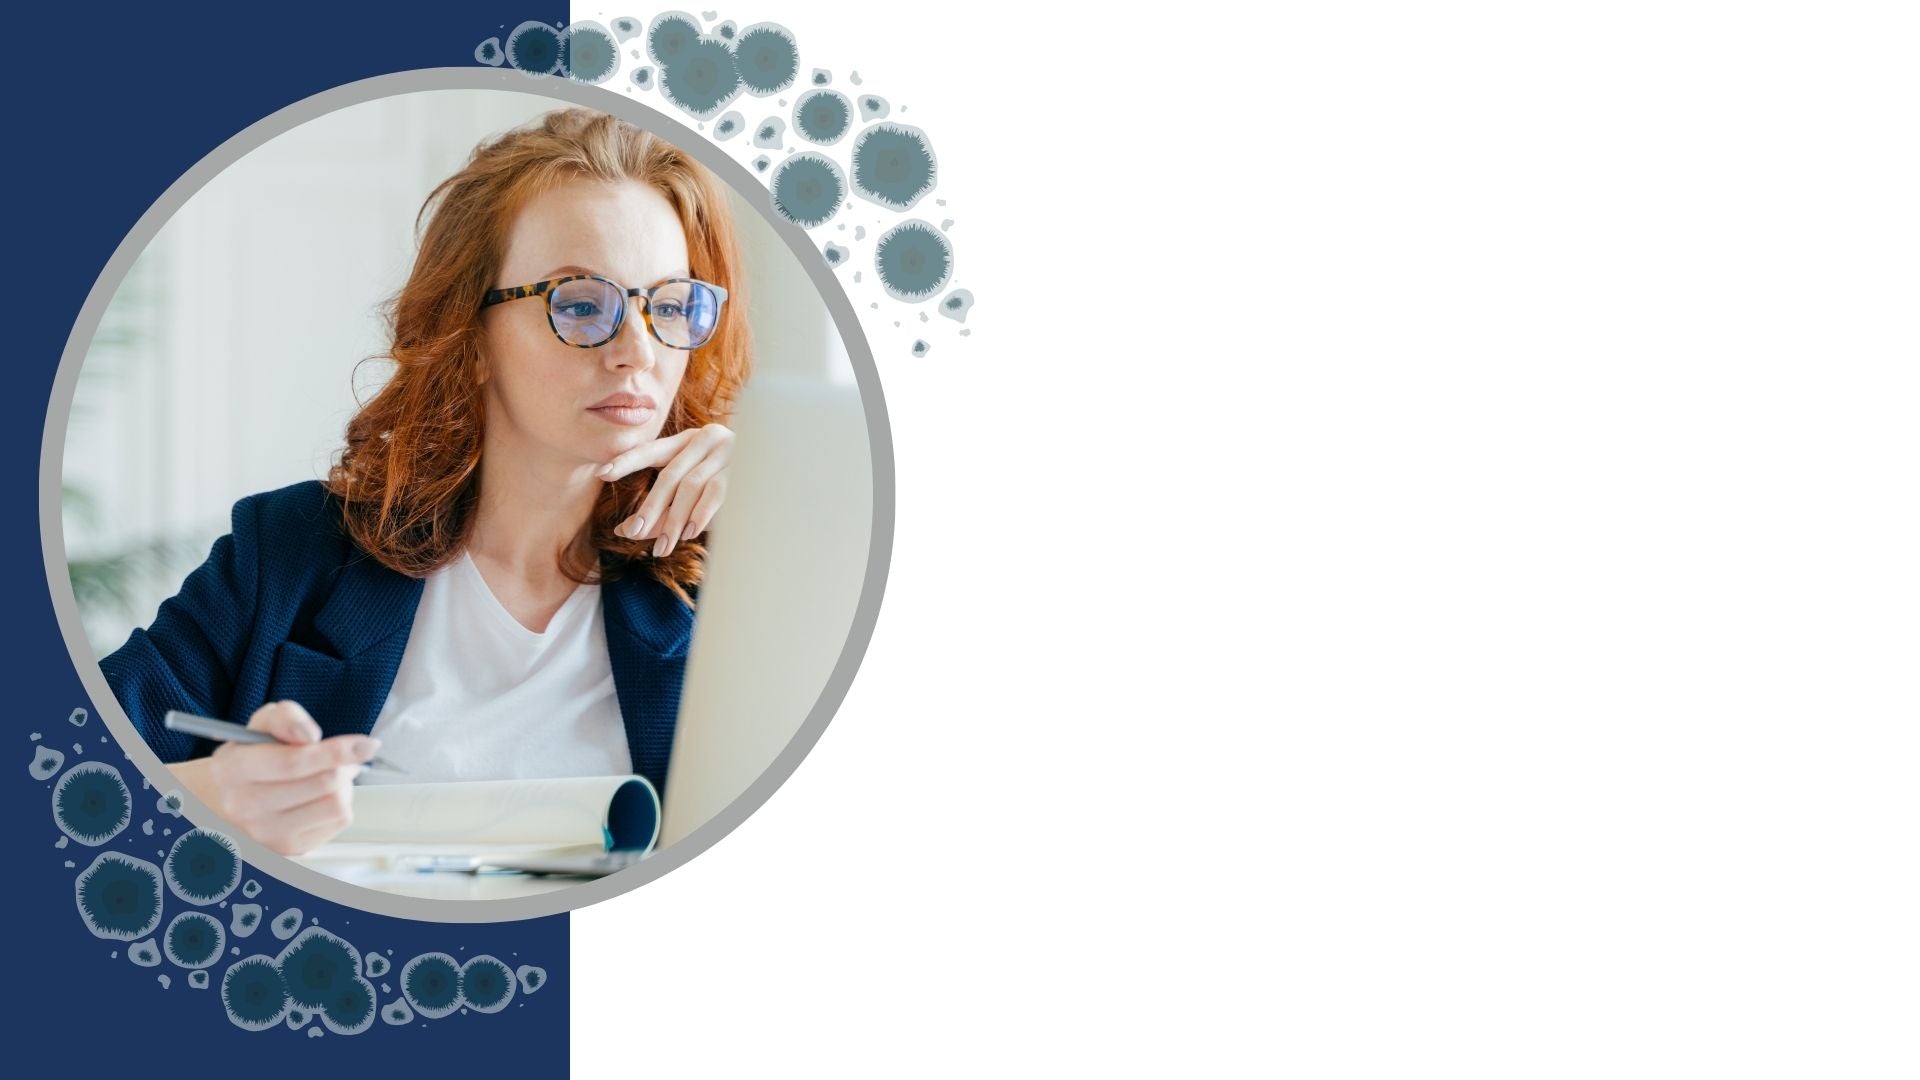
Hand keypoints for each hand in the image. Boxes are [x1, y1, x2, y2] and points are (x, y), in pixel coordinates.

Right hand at [198, 701, 375, 855]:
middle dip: (344, 764)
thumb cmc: (253, 756)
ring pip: (336, 805)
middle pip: (323, 783)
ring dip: (344, 785)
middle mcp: (244, 806)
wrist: (232, 798)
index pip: (294, 762)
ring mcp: (265, 833)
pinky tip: (323, 796)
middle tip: (344, 757)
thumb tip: (309, 735)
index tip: (367, 745)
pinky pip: (338, 821)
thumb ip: (286, 717)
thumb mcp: (262, 724)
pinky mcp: (288, 848)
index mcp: (233, 770)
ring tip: (329, 775)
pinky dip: (340, 803)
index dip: (336, 751)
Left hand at [597, 423, 733, 556]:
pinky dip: (700, 513)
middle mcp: (707, 439)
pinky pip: (716, 492)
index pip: (652, 449)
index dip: (627, 461)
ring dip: (674, 519)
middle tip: (635, 533)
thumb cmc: (733, 487)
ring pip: (690, 486)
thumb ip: (665, 508)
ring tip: (663, 546)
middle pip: (669, 476)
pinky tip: (689, 532)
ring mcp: (727, 452)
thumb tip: (627, 531)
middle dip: (651, 508)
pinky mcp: (744, 468)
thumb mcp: (695, 493)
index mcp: (690, 439)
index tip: (602, 473)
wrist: (782, 469)